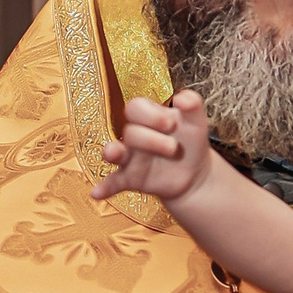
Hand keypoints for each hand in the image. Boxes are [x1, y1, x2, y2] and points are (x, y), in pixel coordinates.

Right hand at [92, 90, 211, 207]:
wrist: (194, 173)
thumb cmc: (190, 142)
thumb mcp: (196, 122)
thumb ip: (192, 105)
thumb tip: (182, 99)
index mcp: (147, 117)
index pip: (136, 107)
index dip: (150, 114)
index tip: (172, 124)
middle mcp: (134, 135)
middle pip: (130, 132)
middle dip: (151, 140)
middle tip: (173, 147)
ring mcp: (130, 157)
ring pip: (116, 152)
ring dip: (115, 152)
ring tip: (115, 153)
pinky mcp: (130, 178)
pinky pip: (113, 182)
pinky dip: (105, 187)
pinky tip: (97, 193)